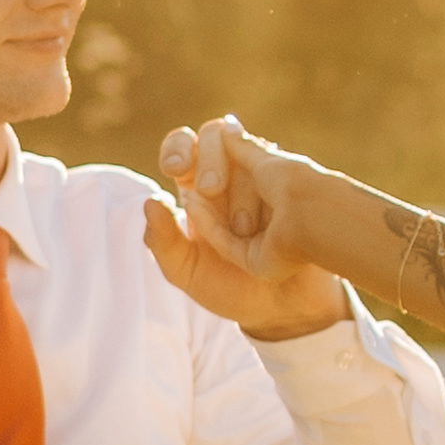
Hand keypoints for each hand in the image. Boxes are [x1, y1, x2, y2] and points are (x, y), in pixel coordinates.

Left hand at [148, 112, 359, 343]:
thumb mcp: (187, 272)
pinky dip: (271, 185)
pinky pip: (282, 167)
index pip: (181, 147)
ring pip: (249, 151)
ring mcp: (264, 178)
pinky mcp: (293, 187)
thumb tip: (151, 201)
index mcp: (196, 190)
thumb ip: (162, 242)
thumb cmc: (231, 290)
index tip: (175, 169)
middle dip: (210, 158)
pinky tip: (269, 215)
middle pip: (214, 135)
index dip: (177, 148)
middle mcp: (229, 176)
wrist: (283, 310)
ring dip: (242, 188)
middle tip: (211, 190)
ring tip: (246, 231)